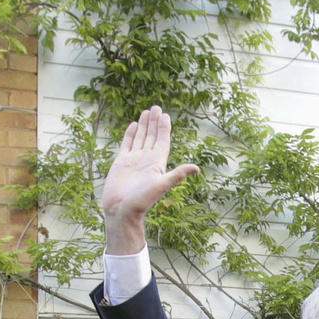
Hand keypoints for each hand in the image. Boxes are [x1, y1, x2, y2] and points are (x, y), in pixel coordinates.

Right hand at [100, 106, 199, 253]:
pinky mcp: (121, 162)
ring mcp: (134, 160)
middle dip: (154, 122)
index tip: (165, 115)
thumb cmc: (141, 200)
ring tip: (146, 112)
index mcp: (157, 162)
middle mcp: (146, 159)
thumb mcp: (161, 185)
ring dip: (144, 125)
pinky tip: (134, 125)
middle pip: (152, 136)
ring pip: (140, 138)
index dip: (164, 128)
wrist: (121, 211)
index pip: (162, 140)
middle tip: (156, 107)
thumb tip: (196, 168)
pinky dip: (130, 134)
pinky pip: (127, 144)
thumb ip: (177, 174)